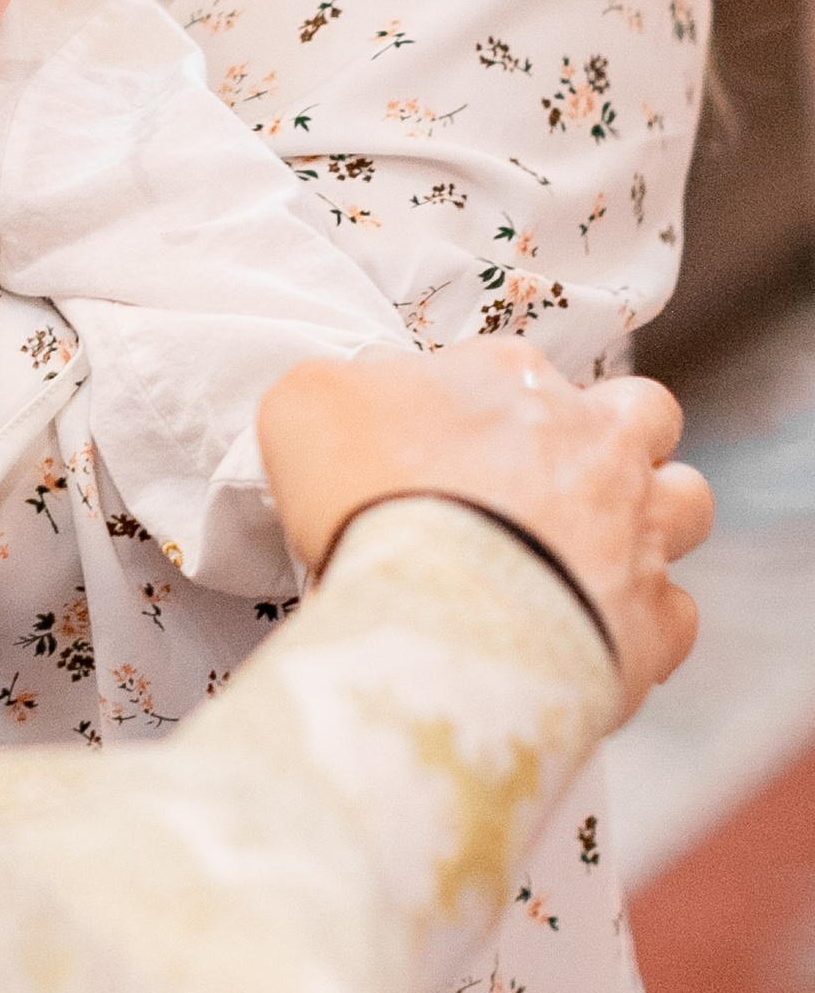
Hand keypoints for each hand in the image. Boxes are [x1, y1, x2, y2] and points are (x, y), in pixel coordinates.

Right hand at [259, 341, 707, 722]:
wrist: (444, 610)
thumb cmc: (372, 498)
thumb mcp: (305, 407)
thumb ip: (335, 387)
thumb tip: (354, 392)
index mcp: (510, 379)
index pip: (509, 363)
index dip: (477, 399)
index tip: (438, 442)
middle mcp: (591, 440)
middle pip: (640, 411)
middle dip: (613, 435)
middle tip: (553, 478)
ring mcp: (635, 527)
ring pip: (688, 499)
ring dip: (654, 517)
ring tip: (597, 547)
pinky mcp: (653, 618)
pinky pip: (675, 612)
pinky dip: (644, 620)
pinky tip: (596, 629)